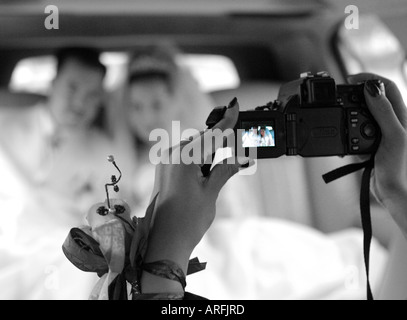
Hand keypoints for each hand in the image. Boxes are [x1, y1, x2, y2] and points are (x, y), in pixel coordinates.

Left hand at [141, 98, 252, 292]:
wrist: (164, 243)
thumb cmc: (186, 220)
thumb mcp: (210, 192)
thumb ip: (224, 170)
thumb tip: (240, 158)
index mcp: (182, 158)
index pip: (211, 136)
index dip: (226, 122)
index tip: (235, 106)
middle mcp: (170, 156)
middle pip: (202, 140)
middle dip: (220, 142)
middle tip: (238, 149)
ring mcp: (165, 164)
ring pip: (193, 149)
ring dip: (209, 153)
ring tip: (225, 163)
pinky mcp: (164, 172)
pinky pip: (184, 158)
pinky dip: (198, 160)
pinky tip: (208, 169)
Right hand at [349, 74, 406, 234]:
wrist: (394, 192)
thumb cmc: (400, 167)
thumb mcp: (394, 136)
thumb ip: (384, 112)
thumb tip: (372, 89)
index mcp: (402, 116)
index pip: (387, 88)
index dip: (370, 79)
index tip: (351, 79)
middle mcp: (392, 122)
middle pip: (375, 98)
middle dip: (358, 92)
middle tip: (342, 92)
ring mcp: (381, 134)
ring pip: (363, 115)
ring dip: (351, 111)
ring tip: (340, 111)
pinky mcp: (371, 147)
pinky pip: (356, 134)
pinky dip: (347, 132)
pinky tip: (342, 138)